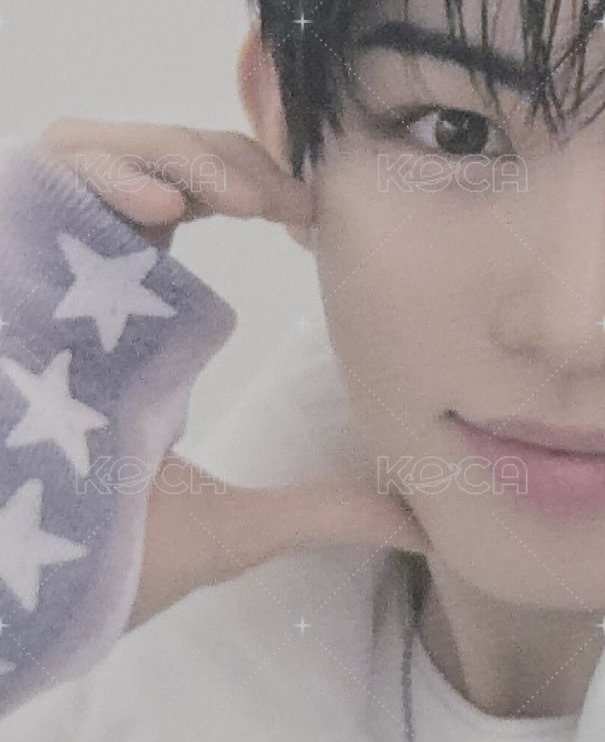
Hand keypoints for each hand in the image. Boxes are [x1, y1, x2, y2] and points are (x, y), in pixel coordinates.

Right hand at [32, 119, 429, 629]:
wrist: (25, 594)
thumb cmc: (107, 564)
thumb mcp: (236, 526)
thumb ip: (327, 512)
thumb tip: (425, 526)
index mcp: (128, 315)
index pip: (182, 199)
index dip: (247, 184)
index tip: (308, 218)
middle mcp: (78, 279)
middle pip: (150, 161)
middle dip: (227, 159)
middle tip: (290, 204)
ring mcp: (36, 268)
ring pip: (100, 147)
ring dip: (180, 153)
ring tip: (242, 202)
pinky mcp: (4, 262)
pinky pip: (49, 167)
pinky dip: (105, 165)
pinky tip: (161, 206)